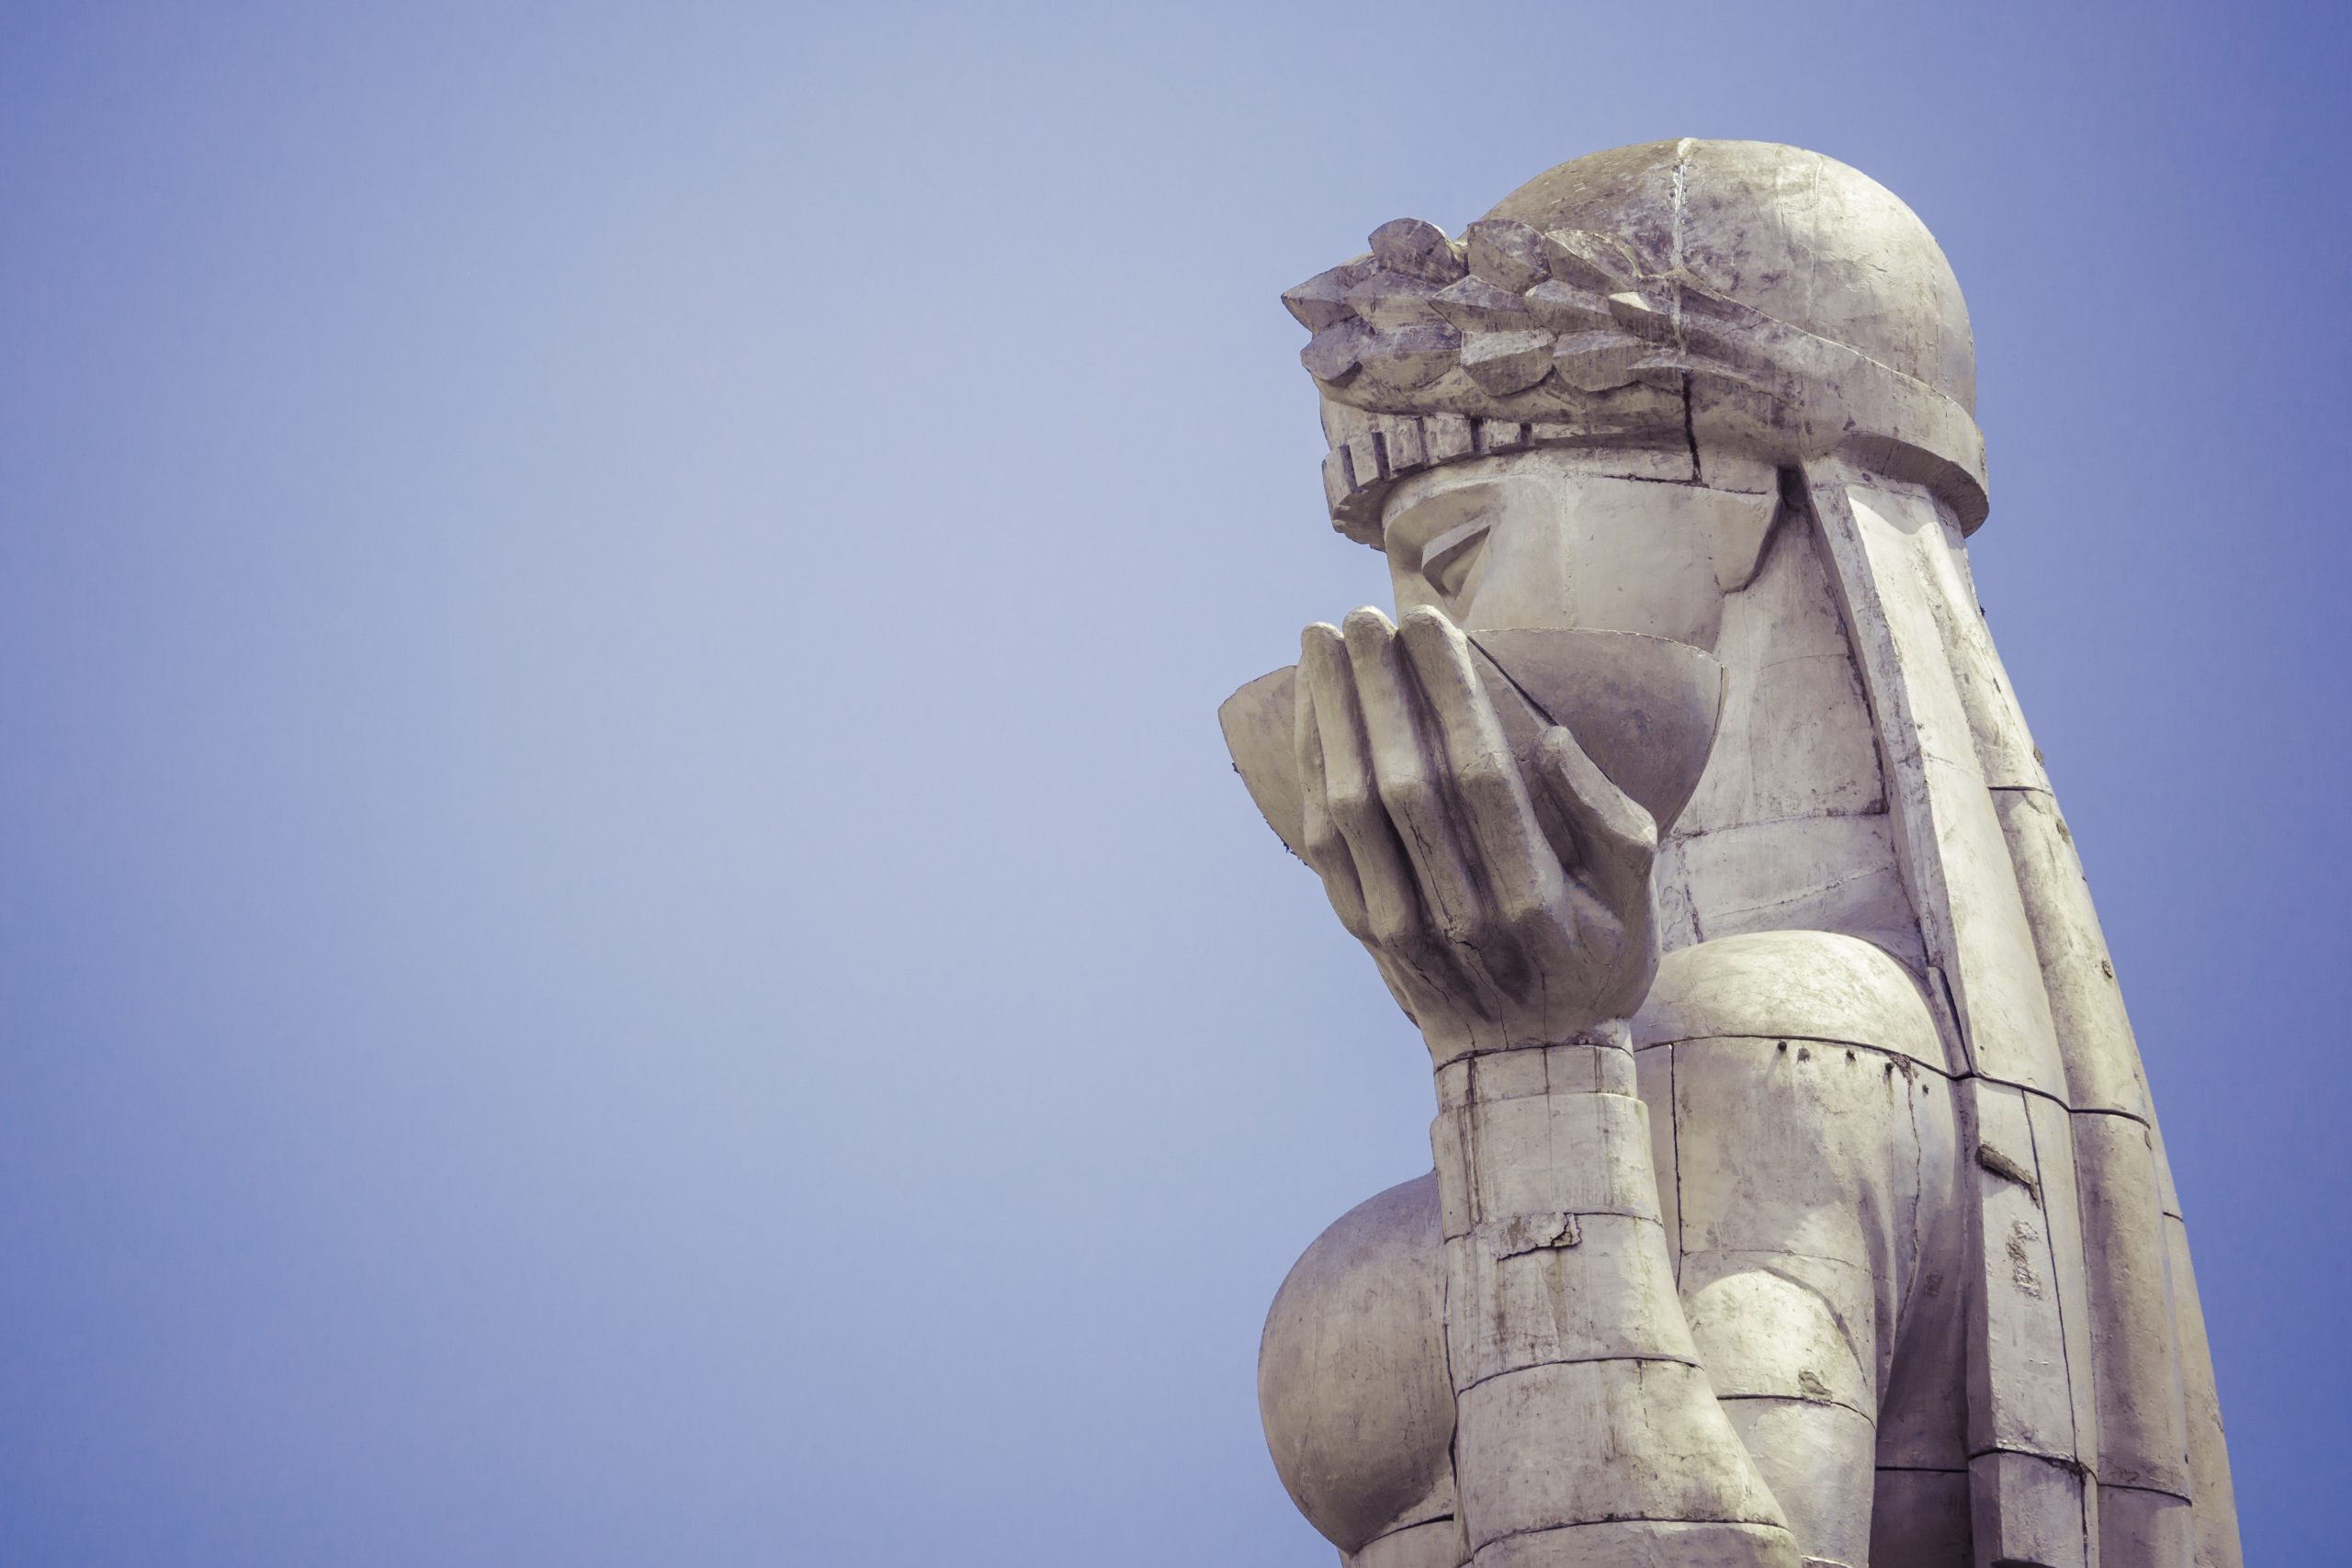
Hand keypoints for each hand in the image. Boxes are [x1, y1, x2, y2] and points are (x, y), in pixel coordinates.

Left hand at [1293, 606, 1659, 1059]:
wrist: (1529, 1066)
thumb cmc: (1595, 962)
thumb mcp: (1636, 902)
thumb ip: (1610, 823)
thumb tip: (1554, 741)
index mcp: (1533, 900)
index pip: (1479, 774)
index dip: (1449, 693)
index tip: (1430, 623)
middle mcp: (1458, 915)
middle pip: (1404, 781)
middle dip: (1378, 688)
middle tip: (1363, 614)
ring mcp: (1401, 927)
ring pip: (1350, 807)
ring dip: (1332, 716)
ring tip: (1322, 640)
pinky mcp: (1363, 930)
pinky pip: (1322, 840)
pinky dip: (1311, 768)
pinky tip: (1310, 710)